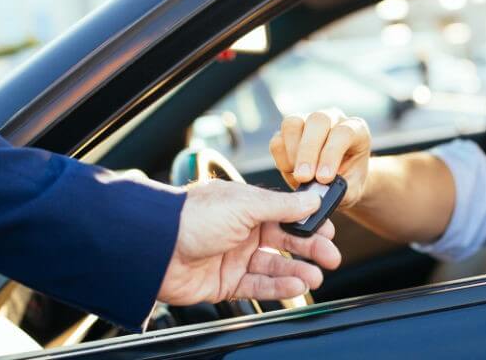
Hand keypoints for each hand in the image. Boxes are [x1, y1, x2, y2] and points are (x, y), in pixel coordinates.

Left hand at [157, 179, 340, 304]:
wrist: (154, 249)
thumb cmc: (192, 217)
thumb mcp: (244, 204)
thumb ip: (282, 206)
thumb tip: (312, 198)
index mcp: (245, 205)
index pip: (285, 213)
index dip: (308, 222)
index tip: (329, 229)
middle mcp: (241, 230)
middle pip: (284, 241)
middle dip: (310, 249)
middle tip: (331, 257)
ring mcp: (233, 257)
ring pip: (274, 266)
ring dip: (296, 271)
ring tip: (315, 277)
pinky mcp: (225, 283)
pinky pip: (258, 287)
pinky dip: (278, 287)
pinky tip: (296, 286)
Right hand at [269, 109, 371, 208]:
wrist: (338, 181)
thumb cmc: (349, 182)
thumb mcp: (352, 189)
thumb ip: (340, 190)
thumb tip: (319, 193)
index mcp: (356, 129)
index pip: (343, 132)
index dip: (331, 154)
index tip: (324, 178)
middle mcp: (332, 119)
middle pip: (317, 121)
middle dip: (308, 151)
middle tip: (304, 178)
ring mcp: (307, 121)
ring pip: (292, 123)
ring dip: (292, 152)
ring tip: (299, 176)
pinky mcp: (288, 133)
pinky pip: (277, 139)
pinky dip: (281, 159)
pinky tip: (291, 172)